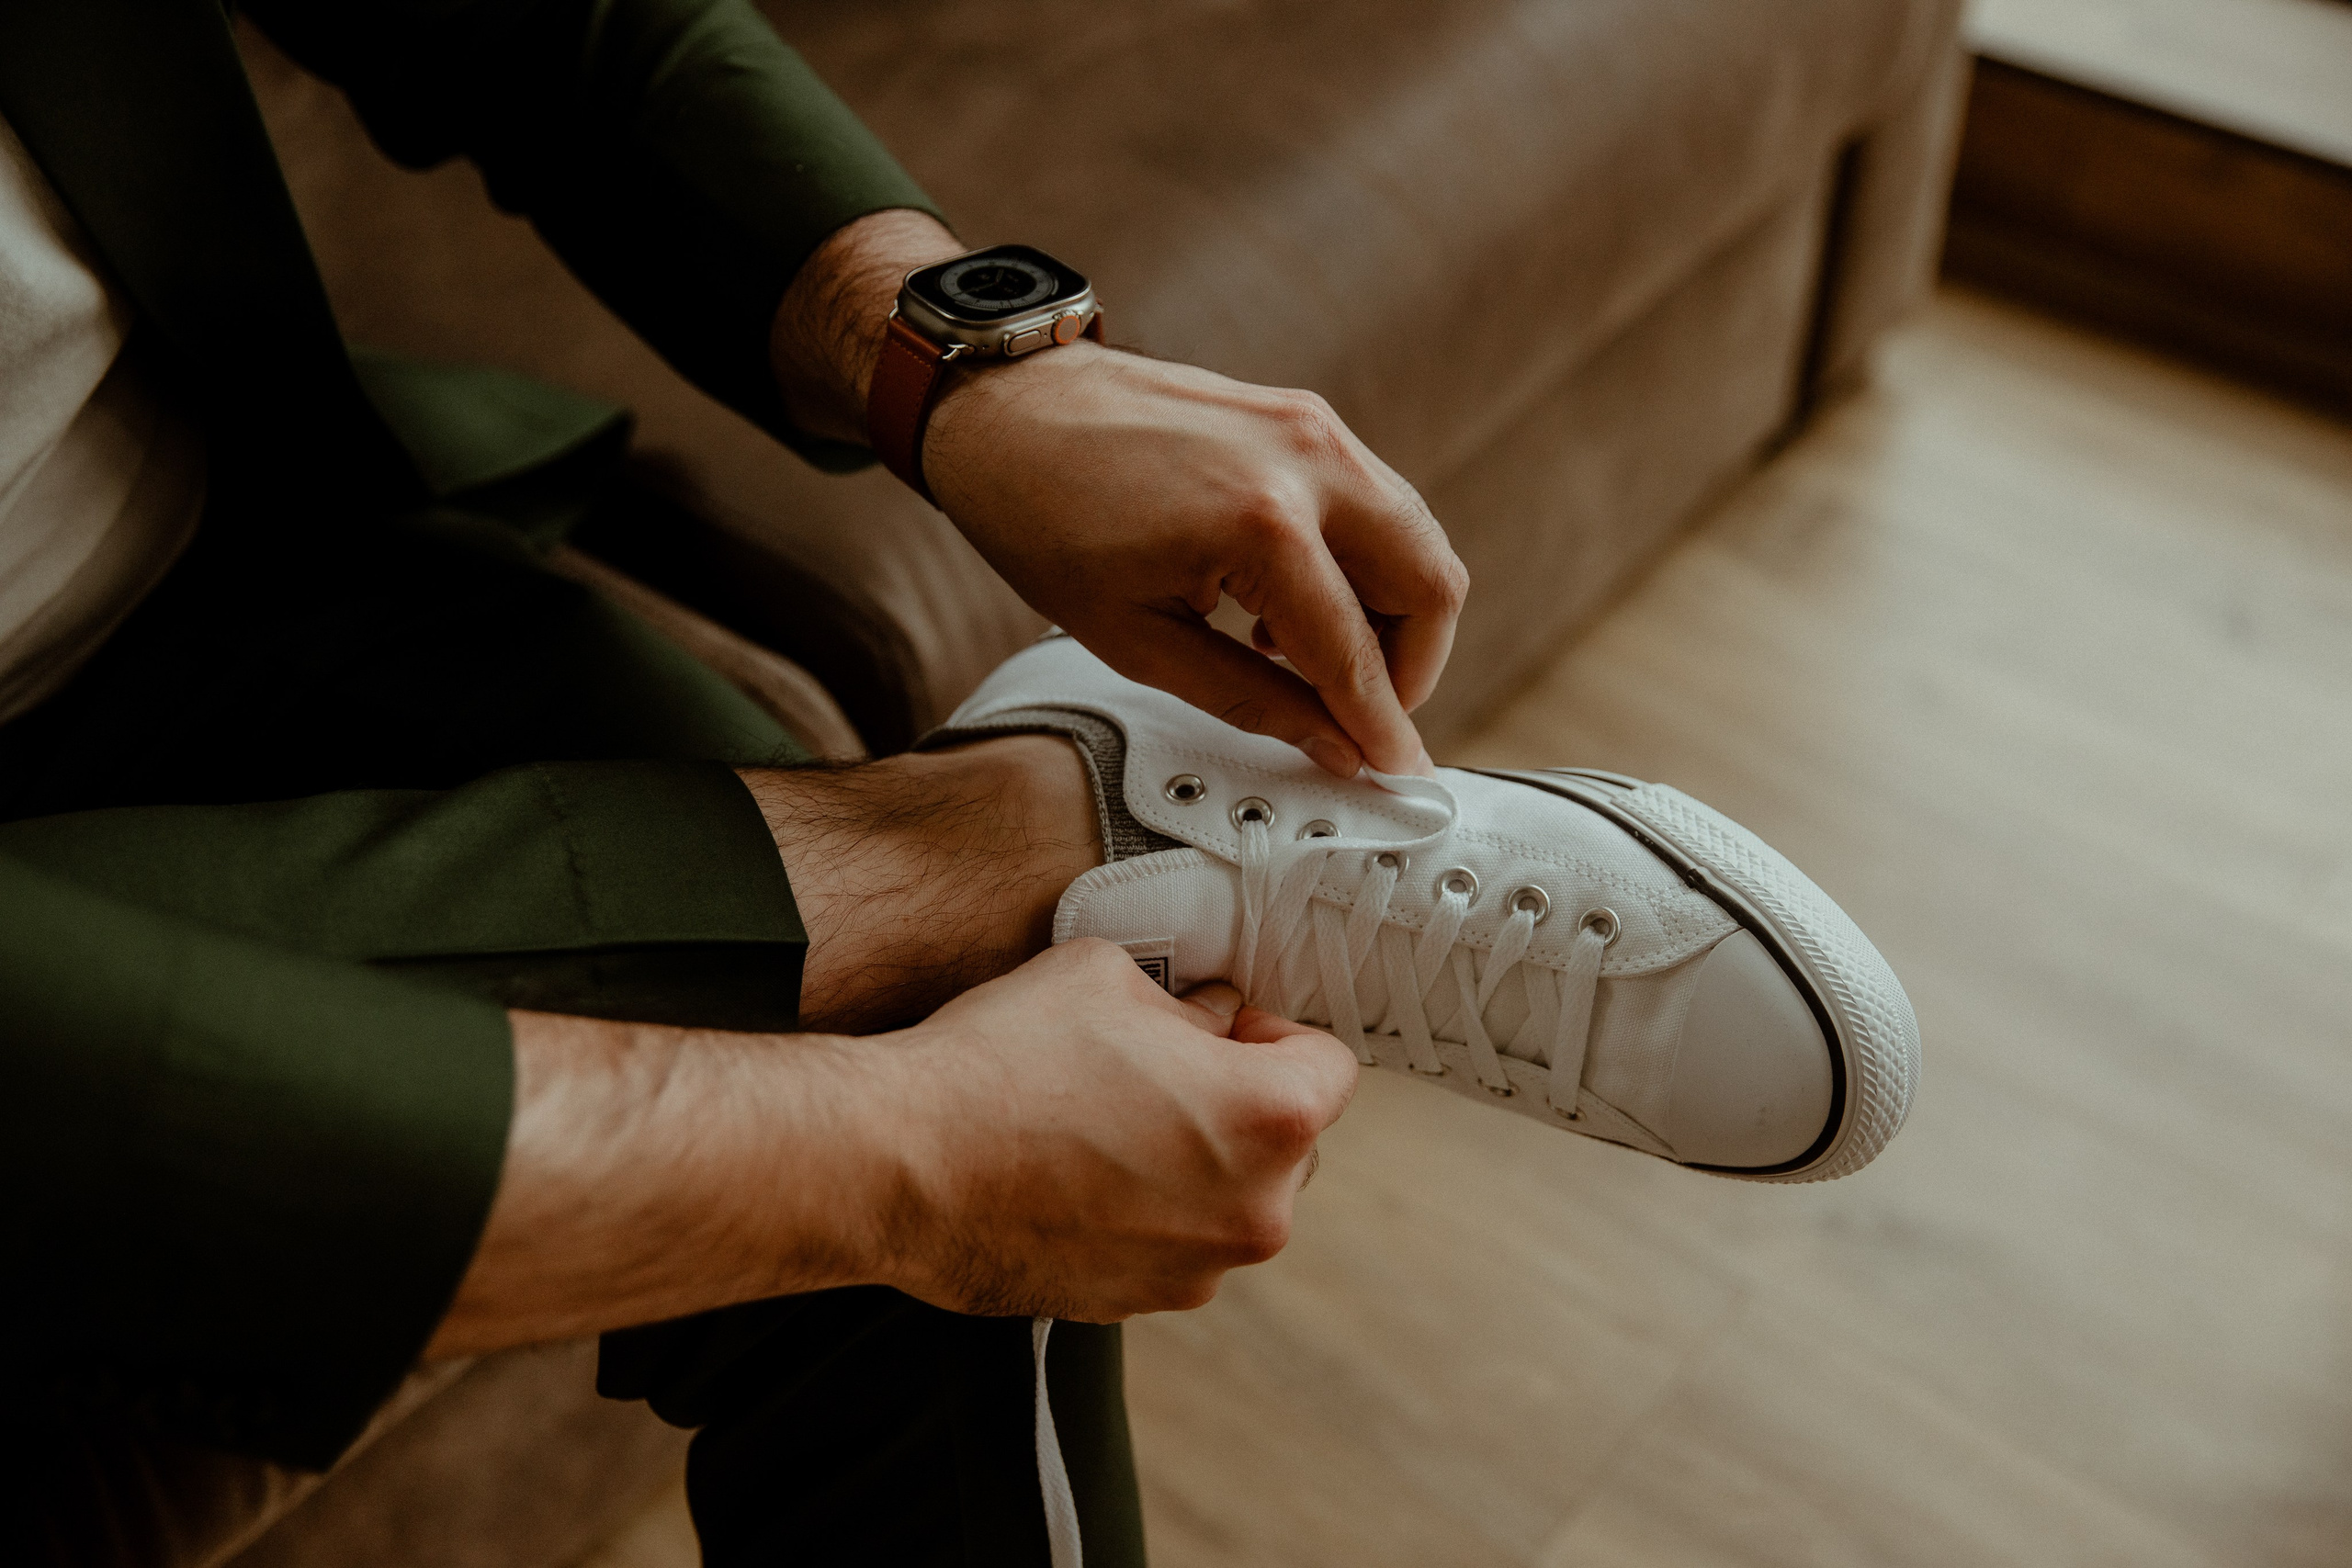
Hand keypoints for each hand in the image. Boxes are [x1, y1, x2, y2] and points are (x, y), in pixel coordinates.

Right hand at [872, 939, 1356, 1319]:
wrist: (900, 1163)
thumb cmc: (1003, 1062)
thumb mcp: (1106, 977)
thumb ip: (1183, 1002)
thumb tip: (1204, 1021)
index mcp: (1268, 1121)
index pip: (1332, 1070)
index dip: (1278, 1035)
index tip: (1224, 1029)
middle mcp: (1251, 1213)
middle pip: (1289, 1146)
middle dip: (1240, 1104)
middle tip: (1158, 1069)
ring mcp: (1193, 1271)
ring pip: (1226, 1202)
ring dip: (1191, 1163)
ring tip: (1102, 1122)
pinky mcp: (1133, 1305)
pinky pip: (1168, 1245)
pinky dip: (1141, 1213)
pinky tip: (1070, 1173)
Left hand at [925, 346, 1464, 777]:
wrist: (1005, 409)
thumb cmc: (1046, 523)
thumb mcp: (1138, 640)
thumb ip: (1253, 699)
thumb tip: (1337, 747)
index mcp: (1262, 524)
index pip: (1355, 651)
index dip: (1382, 726)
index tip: (1398, 776)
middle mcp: (1309, 462)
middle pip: (1433, 582)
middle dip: (1413, 667)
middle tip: (1362, 717)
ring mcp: (1314, 427)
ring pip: (1416, 538)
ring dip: (1392, 614)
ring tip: (1307, 663)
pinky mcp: (1305, 414)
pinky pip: (1376, 503)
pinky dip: (1363, 565)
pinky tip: (1286, 607)